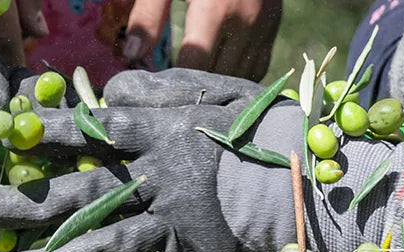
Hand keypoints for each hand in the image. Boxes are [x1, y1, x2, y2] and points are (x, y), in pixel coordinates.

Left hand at [0, 72, 385, 251]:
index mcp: (159, 132)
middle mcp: (157, 181)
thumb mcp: (209, 90)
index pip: (90, 129)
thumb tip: (110, 89)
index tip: (6, 137)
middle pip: (81, 191)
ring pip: (100, 247)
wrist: (311, 184)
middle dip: (30, 203)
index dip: (45, 134)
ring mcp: (172, 227)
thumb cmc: (261, 129)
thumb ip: (156, 88)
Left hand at [126, 0, 283, 79]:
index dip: (174, 82)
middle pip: (216, 76)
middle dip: (192, 86)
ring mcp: (264, 27)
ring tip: (192, 82)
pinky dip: (236, 75)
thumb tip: (131, 56)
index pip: (194, 65)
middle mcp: (244, 22)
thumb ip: (148, 16)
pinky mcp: (272, 28)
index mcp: (215, 9)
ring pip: (239, 77)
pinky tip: (216, 72)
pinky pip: (257, 68)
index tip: (156, 89)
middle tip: (170, 88)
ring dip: (216, 84)